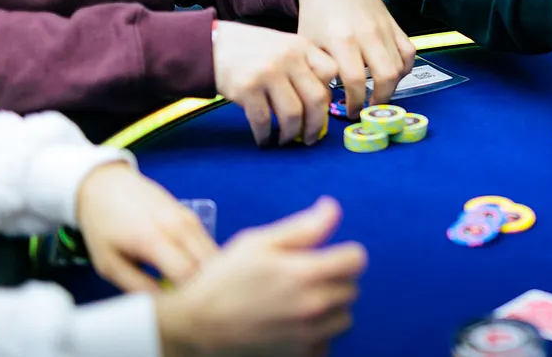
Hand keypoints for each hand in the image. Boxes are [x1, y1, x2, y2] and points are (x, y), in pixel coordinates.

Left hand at [75, 162, 217, 292]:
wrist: (105, 186)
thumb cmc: (103, 225)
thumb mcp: (109, 263)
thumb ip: (136, 286)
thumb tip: (160, 305)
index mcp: (153, 239)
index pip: (186, 274)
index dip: (188, 297)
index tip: (181, 311)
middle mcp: (177, 226)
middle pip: (207, 265)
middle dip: (203, 288)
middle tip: (189, 304)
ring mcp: (187, 218)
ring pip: (212, 254)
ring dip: (208, 274)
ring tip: (191, 290)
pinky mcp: (191, 216)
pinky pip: (207, 244)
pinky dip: (206, 261)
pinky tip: (191, 273)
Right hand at [156, 196, 364, 356]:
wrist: (195, 326)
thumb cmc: (223, 280)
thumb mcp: (258, 242)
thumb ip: (303, 227)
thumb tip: (333, 208)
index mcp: (305, 272)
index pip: (356, 259)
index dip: (343, 253)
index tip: (328, 256)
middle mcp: (312, 306)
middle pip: (351, 289)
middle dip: (334, 280)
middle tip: (306, 279)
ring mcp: (307, 336)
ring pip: (343, 318)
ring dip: (330, 310)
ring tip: (301, 303)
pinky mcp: (299, 356)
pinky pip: (326, 344)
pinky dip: (316, 336)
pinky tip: (294, 326)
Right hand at [212, 20, 336, 145]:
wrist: (212, 44)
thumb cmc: (252, 49)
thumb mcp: (283, 45)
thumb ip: (302, 66)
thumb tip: (318, 105)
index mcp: (301, 46)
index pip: (331, 72)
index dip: (329, 94)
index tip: (320, 109)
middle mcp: (288, 58)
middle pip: (316, 99)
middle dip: (316, 125)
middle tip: (311, 138)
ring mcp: (268, 73)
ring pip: (292, 114)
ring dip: (291, 134)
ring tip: (286, 140)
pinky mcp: (247, 89)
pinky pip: (264, 121)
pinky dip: (265, 136)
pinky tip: (264, 139)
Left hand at [297, 0, 415, 118]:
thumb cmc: (316, 14)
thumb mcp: (308, 43)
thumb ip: (318, 71)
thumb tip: (327, 101)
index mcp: (341, 39)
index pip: (355, 81)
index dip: (355, 103)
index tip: (350, 113)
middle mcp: (367, 34)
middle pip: (385, 76)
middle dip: (378, 100)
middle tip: (368, 109)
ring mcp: (384, 28)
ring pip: (400, 67)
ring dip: (391, 87)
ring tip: (378, 95)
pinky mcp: (395, 24)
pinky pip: (409, 52)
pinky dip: (405, 68)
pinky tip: (392, 74)